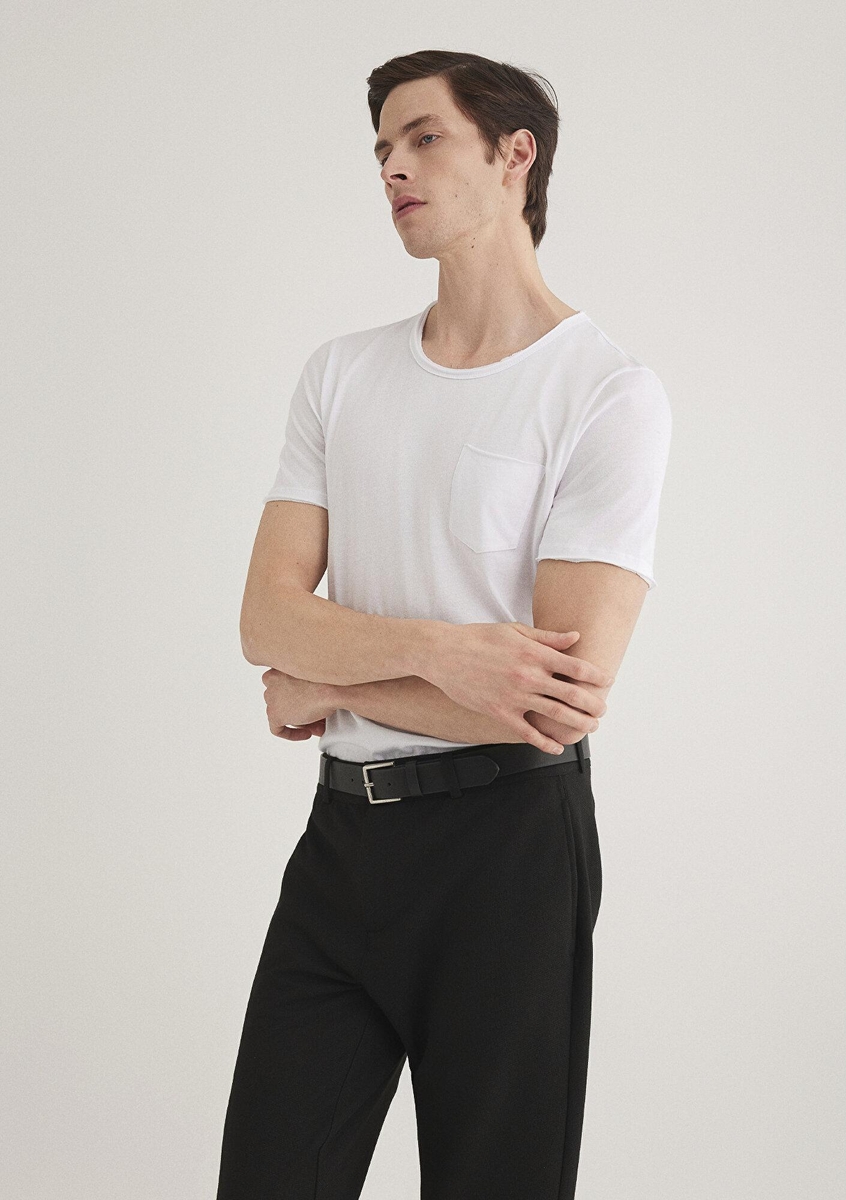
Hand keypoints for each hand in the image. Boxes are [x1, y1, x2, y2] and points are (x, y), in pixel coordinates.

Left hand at [260, 668, 336, 741]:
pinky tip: (307, 733)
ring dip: (300, 721)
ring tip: (317, 725)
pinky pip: (278, 729)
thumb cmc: (328, 678)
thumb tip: (313, 702)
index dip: (298, 695)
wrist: (331, 687)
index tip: (310, 702)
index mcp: (279, 665)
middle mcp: (271, 680)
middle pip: (284, 699)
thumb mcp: (317, 676)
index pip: (284, 682)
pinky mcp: (275, 715)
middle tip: (317, 716)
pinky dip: (291, 734)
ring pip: (283, 713)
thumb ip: (308, 686)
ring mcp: (271, 698)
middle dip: (301, 709)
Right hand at [426, 622, 613, 754]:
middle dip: (593, 704)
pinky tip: (557, 747)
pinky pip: (528, 732)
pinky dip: (545, 742)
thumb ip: (547, 637)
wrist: (444, 653)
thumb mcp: (515, 631)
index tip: (607, 680)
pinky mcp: (500, 712)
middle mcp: (529, 676)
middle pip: (572, 695)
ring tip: (591, 726)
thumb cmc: (479, 638)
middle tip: (603, 709)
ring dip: (579, 723)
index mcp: (535, 654)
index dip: (596, 676)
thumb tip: (576, 637)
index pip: (576, 667)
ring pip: (556, 715)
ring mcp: (515, 696)